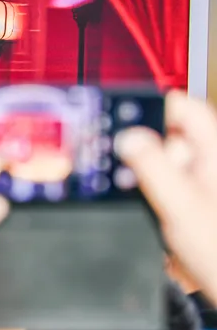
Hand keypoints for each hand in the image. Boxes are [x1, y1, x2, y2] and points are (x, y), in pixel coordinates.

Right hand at [115, 91, 216, 297]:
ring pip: (166, 171)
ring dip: (150, 186)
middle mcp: (211, 167)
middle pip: (169, 140)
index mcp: (213, 154)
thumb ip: (150, 166)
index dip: (152, 107)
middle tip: (129, 173)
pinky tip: (158, 223)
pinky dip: (158, 206)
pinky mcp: (198, 210)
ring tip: (151, 207)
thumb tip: (127, 137)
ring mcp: (205, 189)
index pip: (183, 108)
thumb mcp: (178, 204)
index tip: (122, 116)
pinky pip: (170, 196)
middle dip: (144, 156)